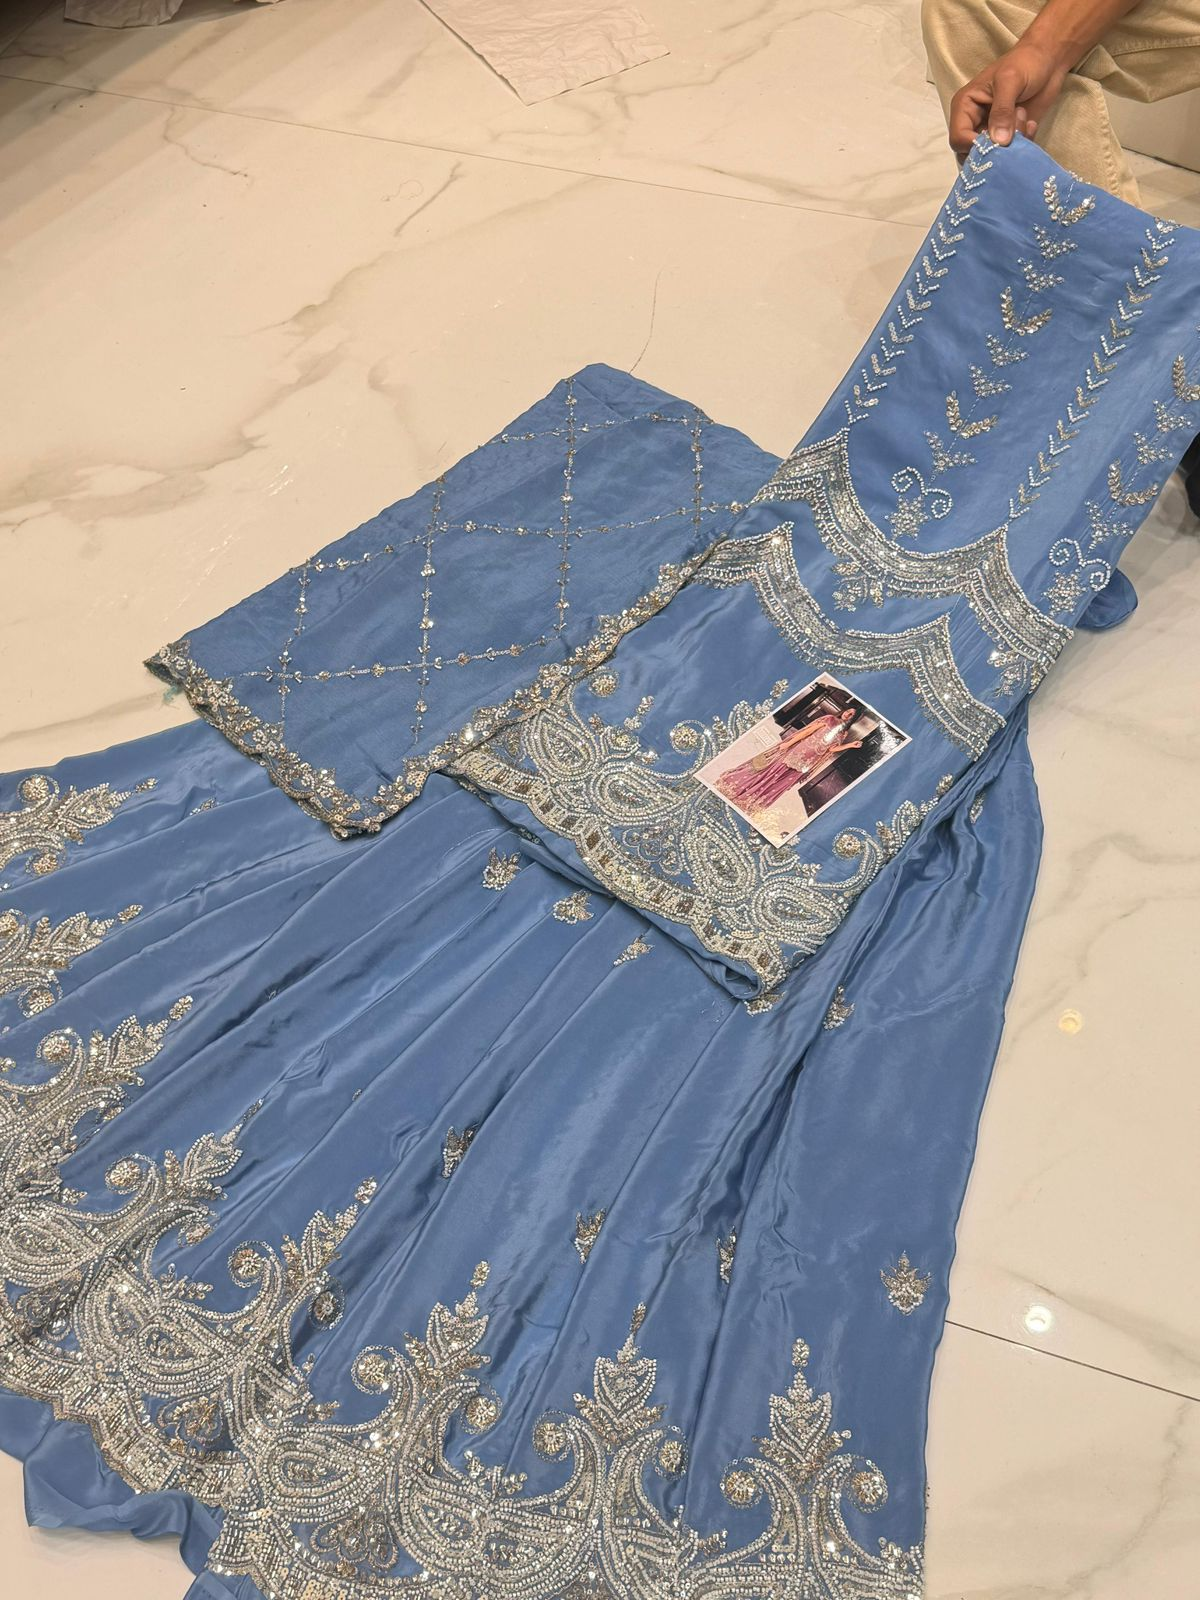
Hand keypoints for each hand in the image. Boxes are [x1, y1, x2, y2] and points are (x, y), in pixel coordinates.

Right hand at [948, 39, 1067, 154]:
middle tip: (1014, 129)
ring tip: (1023, 120)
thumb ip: (1002, 111)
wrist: (1049, 59)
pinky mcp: (1008, 137)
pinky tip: (1031, 124)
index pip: (958, 139)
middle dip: (995, 147)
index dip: (975, 146)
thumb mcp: (1010, 81)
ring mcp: (991, 131)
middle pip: (972, 154)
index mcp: (965, 106)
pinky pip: (1010, 154)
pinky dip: (1023, 144)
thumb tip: (998, 141)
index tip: (998, 141)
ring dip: (1011, 146)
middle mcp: (974, 122)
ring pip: (992, 157)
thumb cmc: (1025, 62)